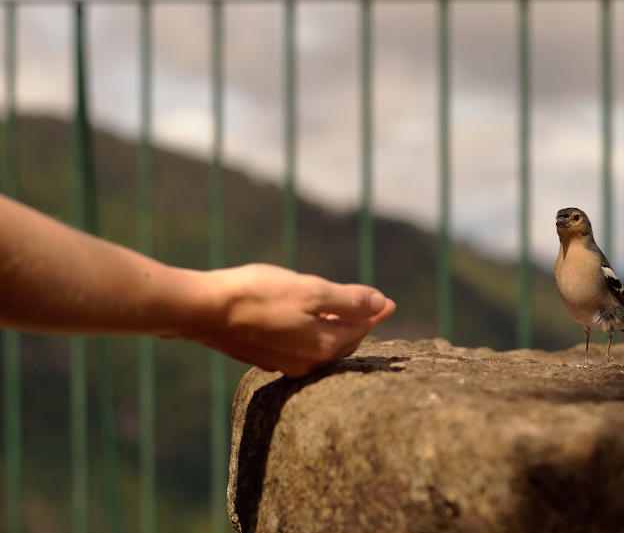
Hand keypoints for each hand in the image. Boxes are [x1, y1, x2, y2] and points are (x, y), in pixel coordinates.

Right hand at [191, 264, 395, 377]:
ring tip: (342, 314)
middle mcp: (306, 364)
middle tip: (370, 309)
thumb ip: (349, 300)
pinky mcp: (262, 358)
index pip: (360, 330)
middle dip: (357, 325)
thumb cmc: (259, 295)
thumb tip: (382, 304)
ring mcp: (283, 364)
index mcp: (323, 347)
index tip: (389, 302)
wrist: (204, 309)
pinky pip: (298, 348)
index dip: (375, 312)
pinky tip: (304, 321)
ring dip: (333, 330)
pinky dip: (309, 334)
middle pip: (342, 343)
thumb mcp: (311, 291)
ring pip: (320, 347)